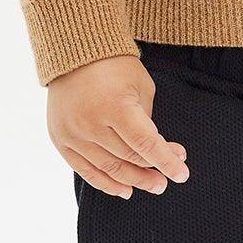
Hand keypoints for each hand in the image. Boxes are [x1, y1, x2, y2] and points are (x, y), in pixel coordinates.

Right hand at [49, 53, 189, 199]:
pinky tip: (124, 190)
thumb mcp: (141, 87)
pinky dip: (104, 183)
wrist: (73, 51)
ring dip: (132, 181)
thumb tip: (155, 152)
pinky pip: (84, 170)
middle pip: (128, 158)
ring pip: (108, 168)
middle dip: (152, 171)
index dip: (166, 162)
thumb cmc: (114, 65)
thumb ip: (147, 121)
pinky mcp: (60, 138)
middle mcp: (91, 123)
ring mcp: (73, 133)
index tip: (182, 174)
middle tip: (167, 181)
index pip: (146, 144)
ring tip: (152, 186)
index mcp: (116, 106)